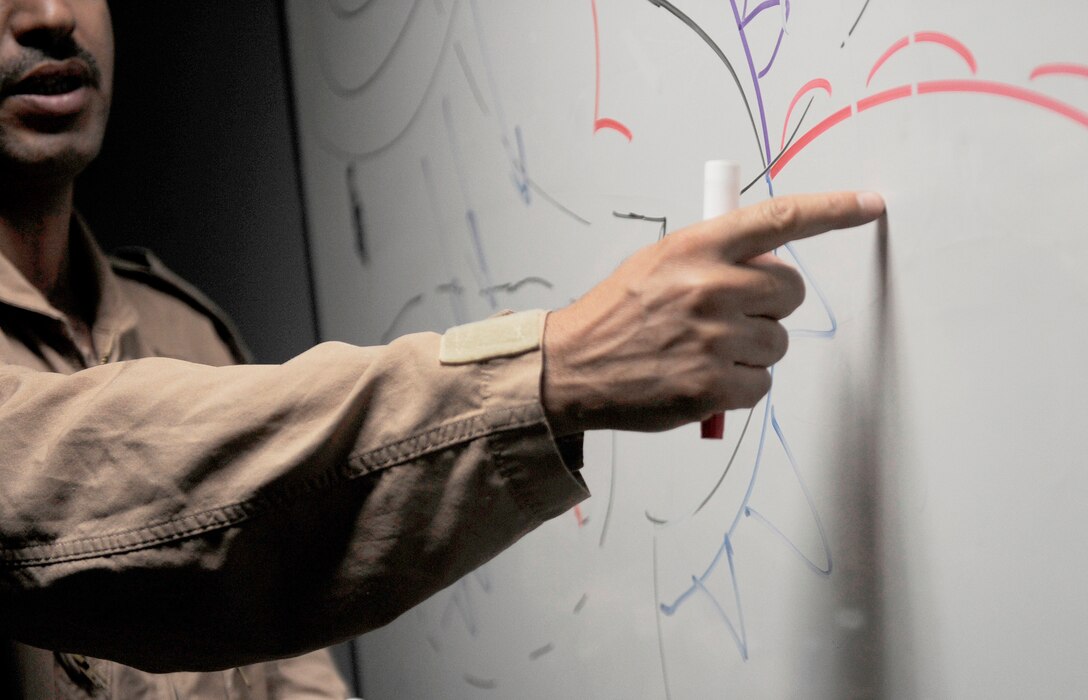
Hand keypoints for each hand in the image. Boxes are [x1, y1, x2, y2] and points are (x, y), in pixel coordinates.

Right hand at [542, 191, 884, 434]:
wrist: (571, 366)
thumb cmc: (616, 314)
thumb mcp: (659, 263)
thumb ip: (714, 256)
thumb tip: (770, 260)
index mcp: (695, 248)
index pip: (778, 218)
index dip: (831, 209)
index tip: (868, 205)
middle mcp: (708, 287)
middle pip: (790, 290)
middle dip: (771, 304)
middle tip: (731, 315)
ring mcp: (713, 339)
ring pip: (776, 342)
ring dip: (751, 350)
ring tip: (703, 351)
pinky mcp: (712, 387)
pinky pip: (761, 384)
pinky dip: (739, 386)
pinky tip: (701, 378)